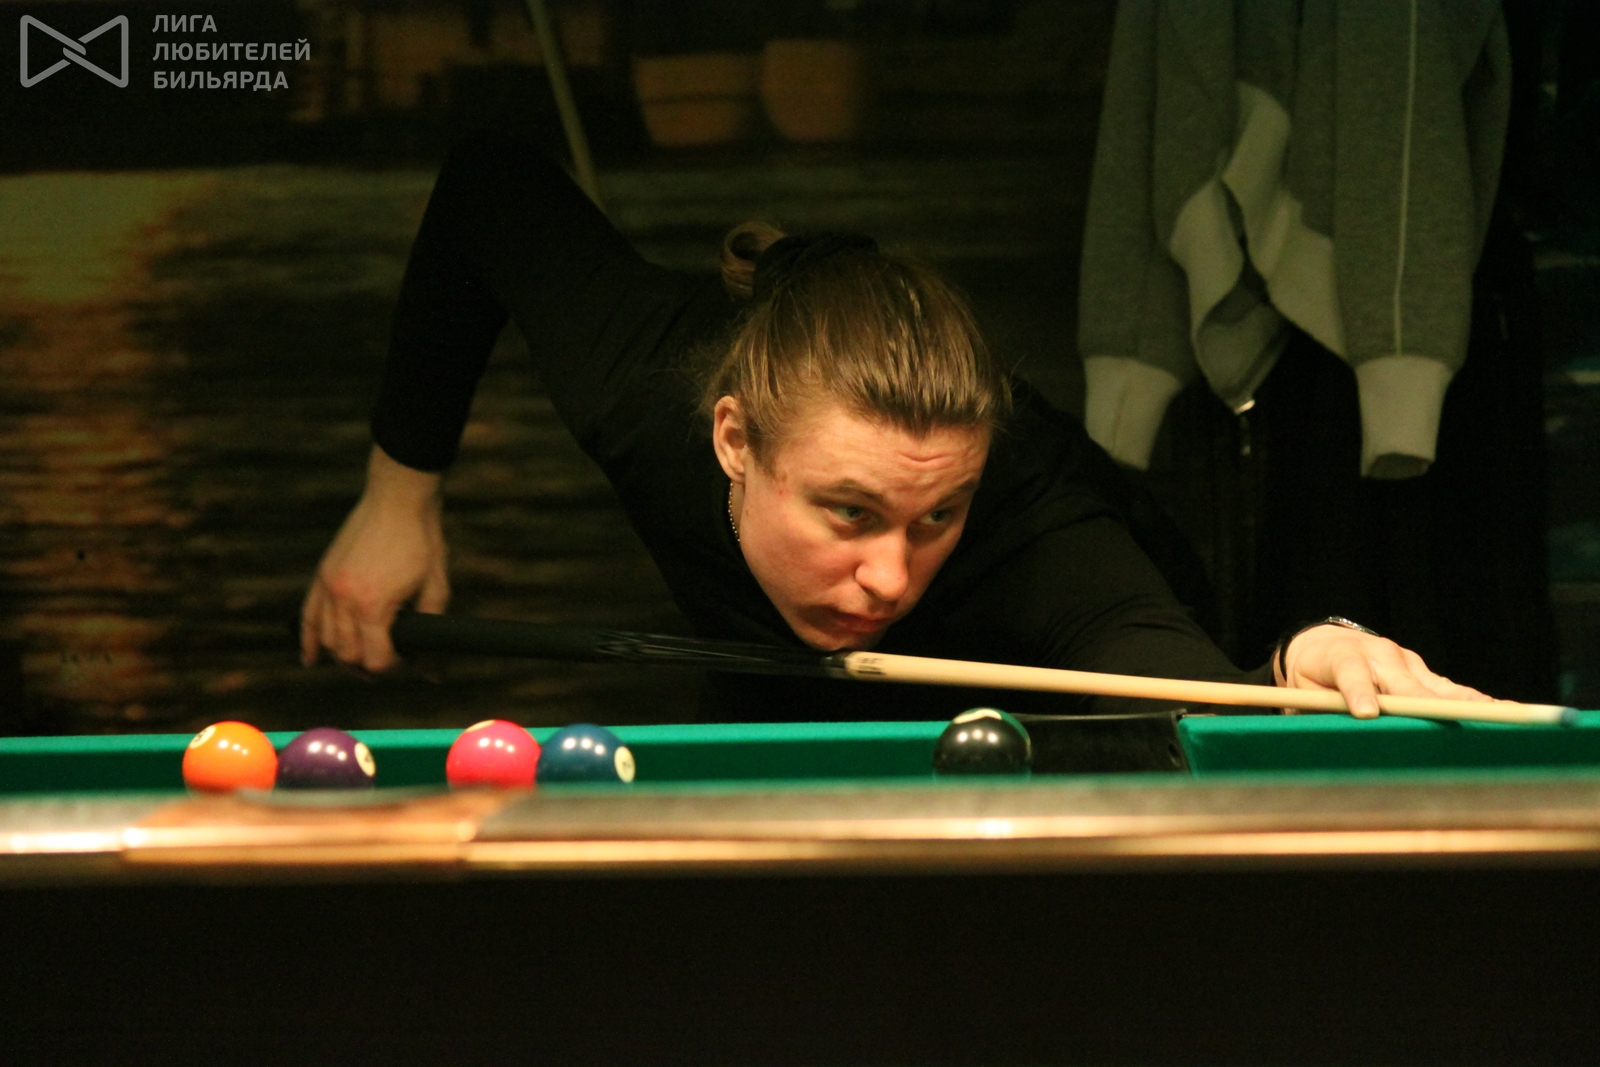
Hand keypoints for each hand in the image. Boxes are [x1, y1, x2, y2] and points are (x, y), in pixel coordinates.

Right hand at [300, 445, 449, 671]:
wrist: (399, 497)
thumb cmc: (423, 540)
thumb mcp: (436, 587)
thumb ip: (431, 628)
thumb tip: (432, 668)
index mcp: (373, 605)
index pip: (374, 659)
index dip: (392, 666)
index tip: (406, 658)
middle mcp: (344, 599)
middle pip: (347, 655)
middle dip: (367, 665)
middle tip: (387, 662)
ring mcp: (329, 586)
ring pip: (326, 640)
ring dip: (343, 655)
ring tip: (361, 659)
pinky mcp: (323, 574)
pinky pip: (307, 616)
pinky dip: (308, 640)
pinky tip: (311, 658)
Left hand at [1276, 624, 1491, 718]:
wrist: (1324, 644)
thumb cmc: (1312, 676)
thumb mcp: (1303, 693)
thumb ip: (1320, 711)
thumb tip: (1334, 741)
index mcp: (1342, 657)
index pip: (1350, 673)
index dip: (1359, 693)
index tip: (1366, 713)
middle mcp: (1379, 656)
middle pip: (1404, 683)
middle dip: (1422, 703)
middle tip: (1443, 720)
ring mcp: (1407, 663)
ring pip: (1435, 688)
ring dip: (1464, 704)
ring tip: (1497, 715)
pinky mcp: (1424, 674)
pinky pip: (1451, 691)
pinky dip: (1474, 704)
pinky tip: (1503, 713)